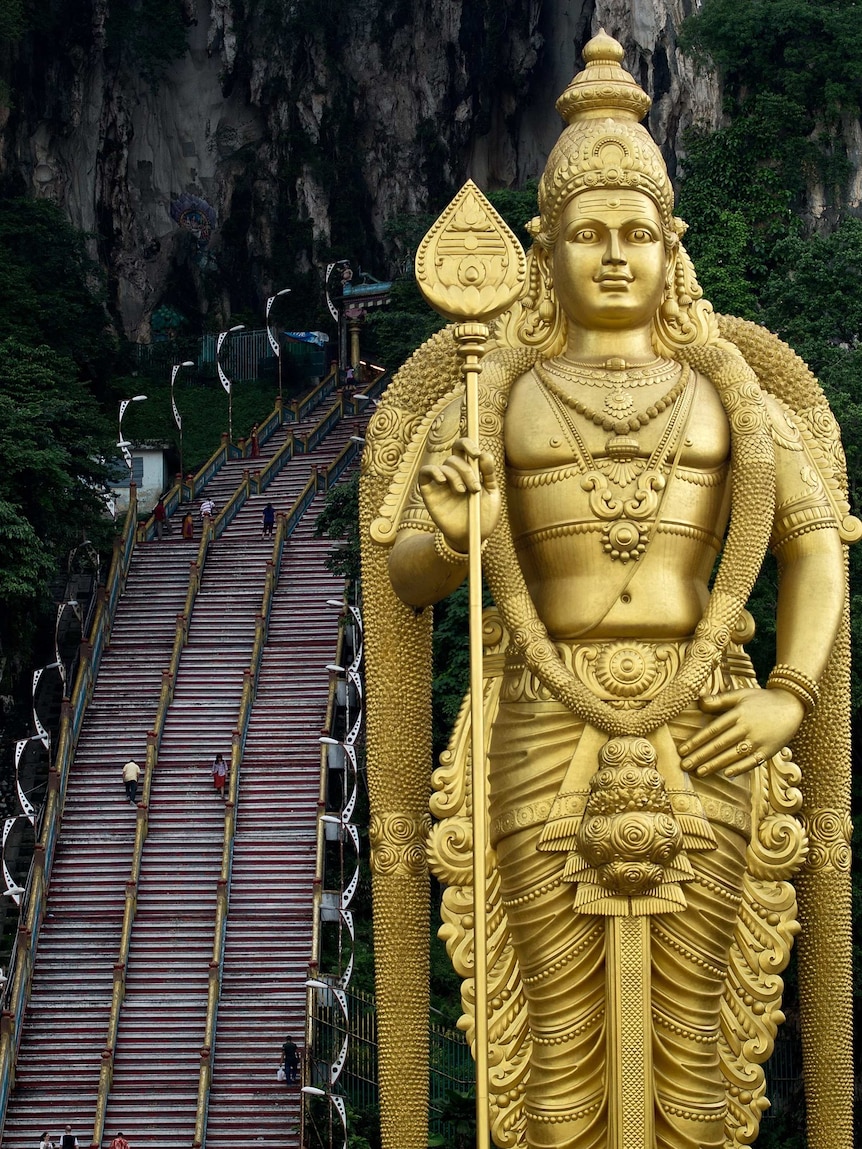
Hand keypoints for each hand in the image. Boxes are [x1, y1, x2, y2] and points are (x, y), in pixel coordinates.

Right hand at [418, 437, 499, 552]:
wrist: (472, 537)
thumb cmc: (483, 516)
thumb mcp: (491, 493)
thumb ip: (488, 473)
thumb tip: (484, 454)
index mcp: (469, 471)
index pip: (463, 448)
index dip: (468, 444)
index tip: (477, 454)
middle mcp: (454, 475)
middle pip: (454, 458)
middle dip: (467, 470)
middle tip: (475, 488)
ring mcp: (441, 483)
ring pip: (444, 466)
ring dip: (456, 476)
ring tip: (463, 492)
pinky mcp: (429, 493)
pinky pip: (425, 473)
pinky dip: (433, 472)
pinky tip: (443, 481)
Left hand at [678, 688, 805, 776]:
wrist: (791, 705)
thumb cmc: (761, 700)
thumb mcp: (740, 695)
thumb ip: (719, 700)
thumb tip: (698, 701)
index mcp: (738, 714)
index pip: (713, 730)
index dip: (696, 741)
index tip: (682, 750)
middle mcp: (747, 727)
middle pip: (720, 744)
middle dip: (701, 756)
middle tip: (684, 766)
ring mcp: (759, 740)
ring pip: (733, 755)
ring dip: (715, 764)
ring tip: (699, 772)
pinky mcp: (769, 750)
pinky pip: (753, 761)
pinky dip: (740, 768)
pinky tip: (726, 774)